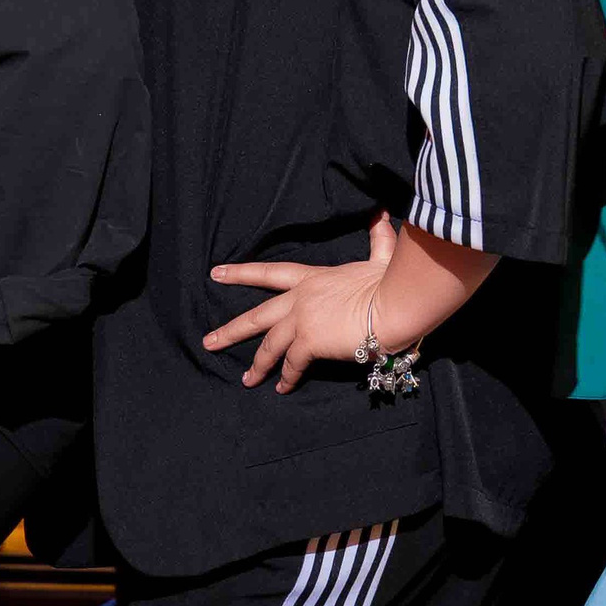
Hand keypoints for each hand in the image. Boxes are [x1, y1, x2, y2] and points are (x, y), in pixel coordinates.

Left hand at [205, 214, 399, 393]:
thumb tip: (382, 217)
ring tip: (246, 380)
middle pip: (258, 315)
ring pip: (269, 345)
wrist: (396, 303)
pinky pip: (292, 364)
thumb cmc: (390, 281)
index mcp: (314, 278)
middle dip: (231, 330)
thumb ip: (378, 241)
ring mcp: (303, 320)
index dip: (242, 273)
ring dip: (257, 365)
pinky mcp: (310, 341)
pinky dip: (287, 378)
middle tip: (209, 341)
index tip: (216, 273)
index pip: (270, 273)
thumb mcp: (380, 259)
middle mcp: (301, 298)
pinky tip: (282, 388)